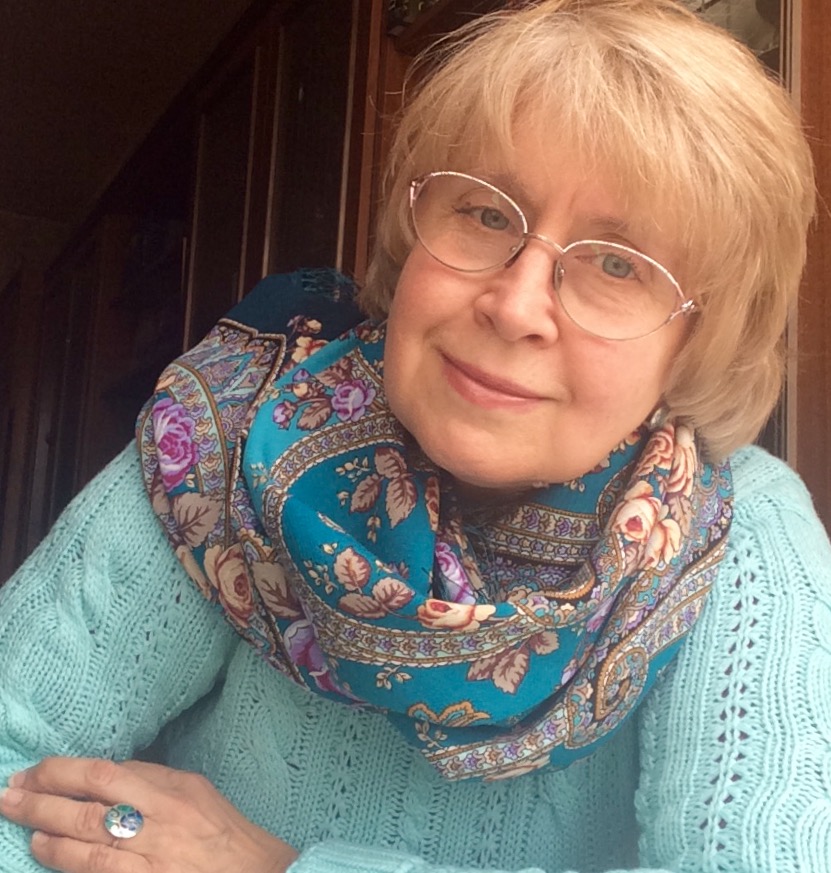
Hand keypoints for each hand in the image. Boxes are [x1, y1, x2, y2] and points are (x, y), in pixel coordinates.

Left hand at [0, 757, 297, 872]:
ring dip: (45, 829)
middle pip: (91, 803)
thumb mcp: (197, 793)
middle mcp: (162, 821)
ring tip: (21, 819)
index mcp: (175, 791)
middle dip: (44, 795)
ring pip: (87, 840)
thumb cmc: (228, 835)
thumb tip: (109, 774)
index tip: (39, 769)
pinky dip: (66, 861)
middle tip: (11, 790)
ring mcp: (152, 859)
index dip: (67, 770)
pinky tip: (44, 852)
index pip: (110, 772)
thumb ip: (156, 782)